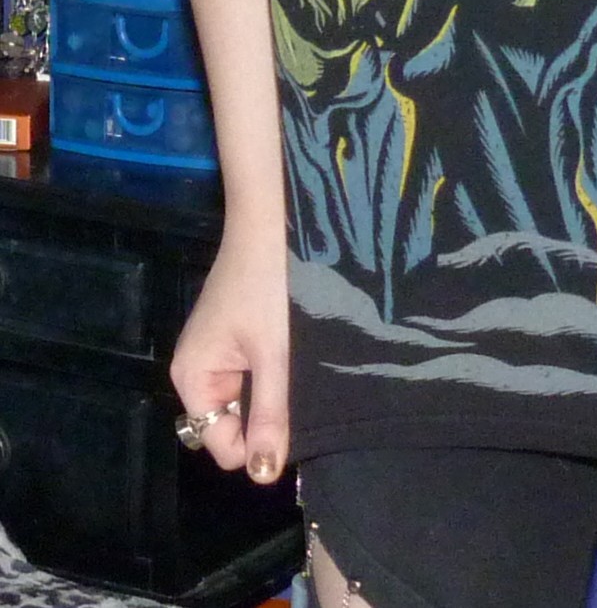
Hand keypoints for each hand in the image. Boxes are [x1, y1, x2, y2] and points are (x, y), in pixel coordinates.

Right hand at [170, 223, 289, 483]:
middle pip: (232, 422)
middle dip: (266, 418)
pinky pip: (253, 374)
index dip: (256, 444)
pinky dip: (274, 373)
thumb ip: (270, 416)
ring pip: (247, 398)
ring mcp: (217, 351)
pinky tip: (297, 358)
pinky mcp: (237, 335)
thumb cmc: (269, 287)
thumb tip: (262, 476)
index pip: (221, 443)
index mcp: (192, 378)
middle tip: (301, 394)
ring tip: (302, 374)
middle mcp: (197, 370)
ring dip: (274, 394)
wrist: (271, 222)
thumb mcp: (274, 356)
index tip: (294, 423)